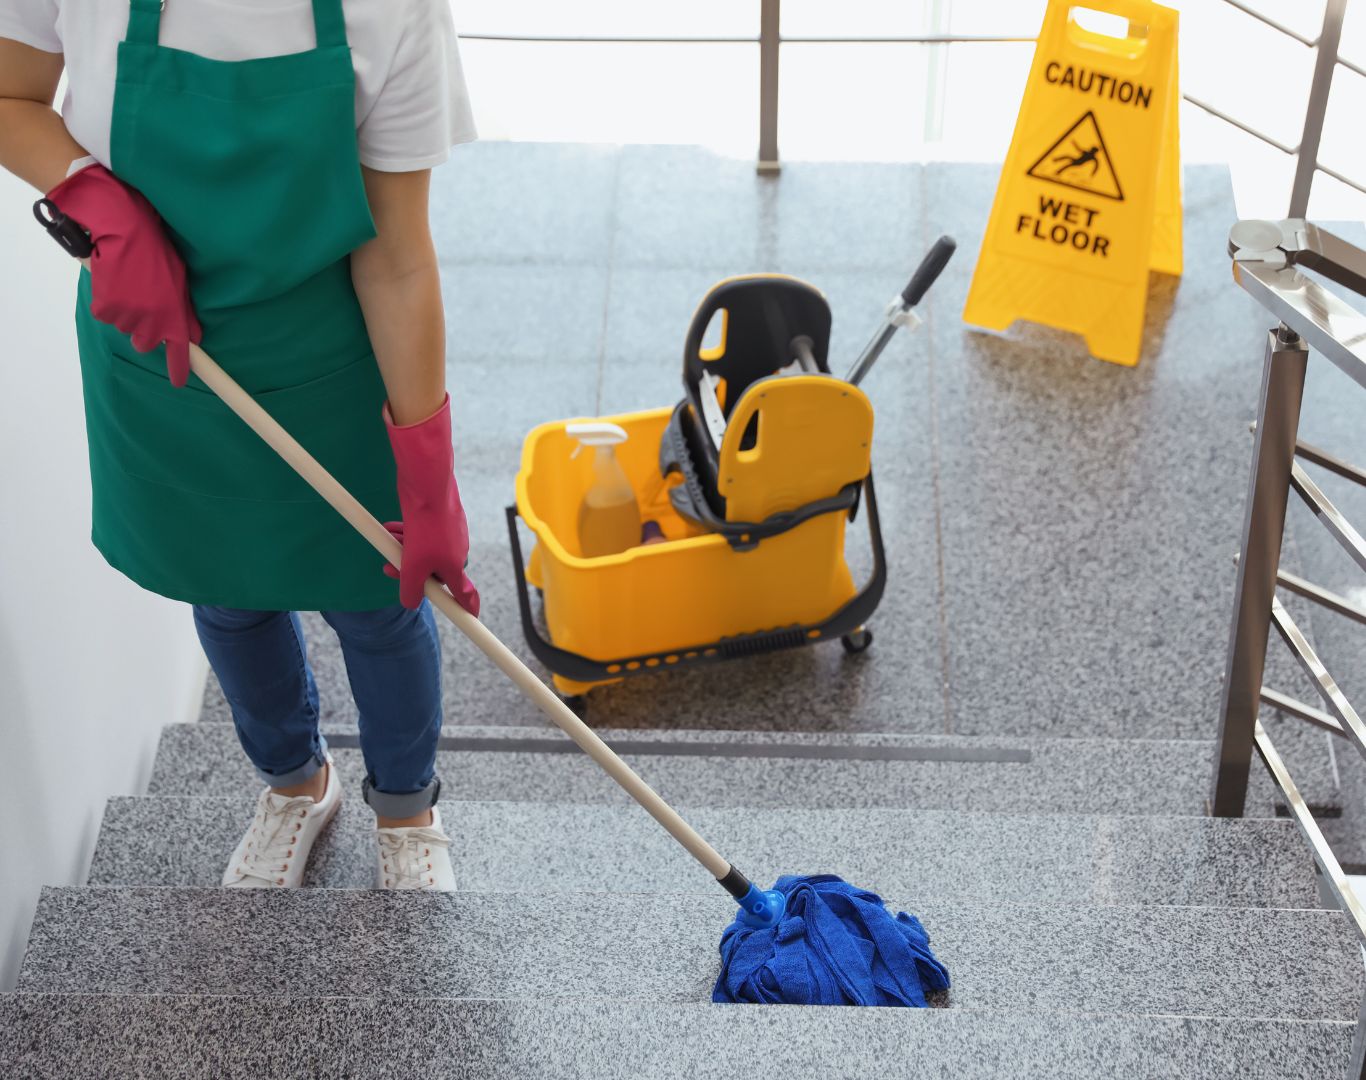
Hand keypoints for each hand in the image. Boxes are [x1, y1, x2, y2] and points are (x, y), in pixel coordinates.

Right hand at [46, 164, 200, 385]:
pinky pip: (105, 314)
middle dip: (143, 331)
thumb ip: (185, 313)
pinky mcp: (106, 309)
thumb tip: (194, 336)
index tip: (178, 382)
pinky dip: (106, 302)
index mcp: (174, 316)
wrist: (127, 232)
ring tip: (128, 284)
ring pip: (124, 327)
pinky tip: (113, 282)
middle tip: (142, 306)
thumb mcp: (179, 282)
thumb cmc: (156, 253)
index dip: (179, 369)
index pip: (180, 353)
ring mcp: (128, 317)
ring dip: (125, 312)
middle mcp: (153, 322)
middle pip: (144, 345)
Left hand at [383, 394, 478, 614]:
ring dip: (405, 550)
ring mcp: (450, 534)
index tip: (473, 618)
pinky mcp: (441, 519)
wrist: (428, 486)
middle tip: (390, 567)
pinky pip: (423, 534)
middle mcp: (456, 552)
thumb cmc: (425, 527)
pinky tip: (392, 527)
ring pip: (424, 551)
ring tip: (390, 539)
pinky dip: (408, 534)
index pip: (465, 594)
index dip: (468, 608)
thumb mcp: (412, 566)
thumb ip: (411, 590)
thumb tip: (410, 602)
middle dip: (410, 571)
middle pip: (433, 572)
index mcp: (455, 567)